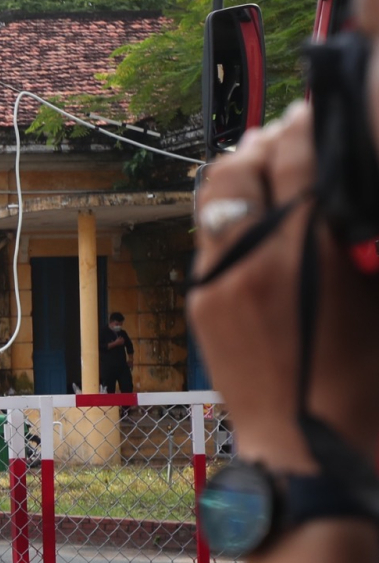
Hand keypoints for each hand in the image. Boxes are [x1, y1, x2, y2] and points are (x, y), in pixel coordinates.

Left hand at [188, 104, 378, 471]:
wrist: (314, 454)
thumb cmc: (373, 380)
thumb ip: (364, 235)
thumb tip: (351, 192)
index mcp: (311, 244)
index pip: (301, 153)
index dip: (311, 122)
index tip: (321, 108)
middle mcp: (256, 252)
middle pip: (249, 163)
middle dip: (271, 138)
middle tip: (293, 128)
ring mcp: (219, 277)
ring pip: (217, 196)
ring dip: (240, 170)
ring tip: (264, 158)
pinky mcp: (201, 302)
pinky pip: (210, 238)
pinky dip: (229, 215)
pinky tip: (251, 216)